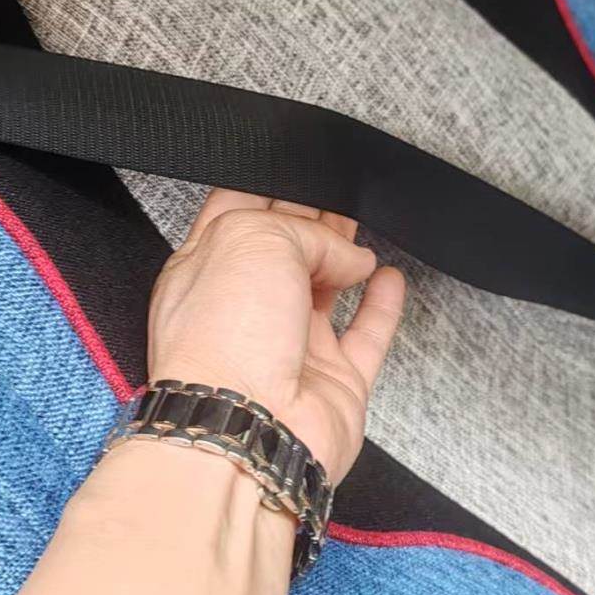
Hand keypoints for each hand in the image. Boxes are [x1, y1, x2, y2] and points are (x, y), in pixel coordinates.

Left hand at [147, 190, 405, 483]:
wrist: (248, 433)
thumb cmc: (226, 339)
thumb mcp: (254, 239)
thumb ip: (304, 229)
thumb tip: (349, 256)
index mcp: (205, 268)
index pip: (238, 212)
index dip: (268, 184)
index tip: (298, 161)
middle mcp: (245, 308)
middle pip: (285, 248)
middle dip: (310, 214)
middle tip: (339, 183)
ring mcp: (290, 347)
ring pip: (325, 287)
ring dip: (345, 253)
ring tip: (364, 219)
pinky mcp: (334, 382)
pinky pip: (366, 336)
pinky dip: (382, 307)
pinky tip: (389, 279)